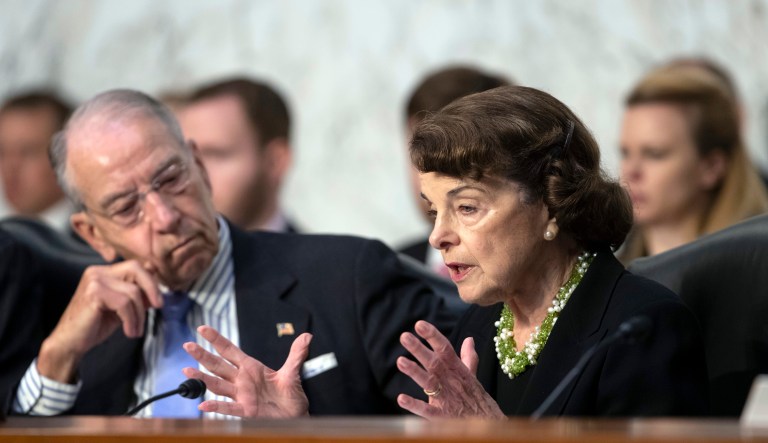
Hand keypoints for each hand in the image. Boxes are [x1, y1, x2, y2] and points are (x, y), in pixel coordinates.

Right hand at [38, 260, 161, 382]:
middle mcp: (97, 272)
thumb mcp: (122, 307)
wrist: (69, 343)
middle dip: (151, 288)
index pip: (135, 266)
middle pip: (136, 269)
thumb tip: (157, 280)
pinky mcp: (93, 293)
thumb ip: (137, 294)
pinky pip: (124, 304)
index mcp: (104, 272)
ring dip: (139, 315)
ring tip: (135, 330)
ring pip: (132, 292)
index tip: (158, 301)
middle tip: (158, 306)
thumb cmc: (94, 325)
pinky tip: (129, 331)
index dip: (151, 282)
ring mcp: (94, 281)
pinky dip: (131, 320)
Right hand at [183, 325, 311, 417]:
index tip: (202, 328)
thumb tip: (307, 336)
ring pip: (218, 385)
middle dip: (202, 355)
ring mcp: (241, 396)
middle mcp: (242, 380)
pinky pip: (228, 408)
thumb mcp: (293, 372)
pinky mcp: (246, 411)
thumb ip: (296, 354)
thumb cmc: (291, 395)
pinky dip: (215, 406)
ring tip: (186, 371)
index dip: (216, 339)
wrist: (295, 415)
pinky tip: (203, 405)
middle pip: (218, 365)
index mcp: (251, 367)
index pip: (229, 350)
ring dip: (202, 378)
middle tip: (187, 345)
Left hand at [397, 320, 504, 418]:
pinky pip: (427, 410)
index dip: (432, 336)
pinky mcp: (442, 416)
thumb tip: (469, 339)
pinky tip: (401, 398)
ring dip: (415, 372)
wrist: (488, 425)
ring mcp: (446, 398)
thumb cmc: (475, 399)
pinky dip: (414, 405)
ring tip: (400, 361)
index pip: (444, 349)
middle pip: (434, 362)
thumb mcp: (472, 376)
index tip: (419, 324)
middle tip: (404, 336)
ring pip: (429, 383)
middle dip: (419, 349)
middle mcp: (450, 381)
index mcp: (456, 370)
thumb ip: (468, 358)